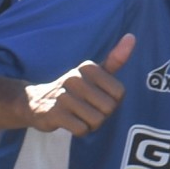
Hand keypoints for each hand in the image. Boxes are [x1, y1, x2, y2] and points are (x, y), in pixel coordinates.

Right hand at [21, 33, 136, 134]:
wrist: (37, 101)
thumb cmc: (74, 89)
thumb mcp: (94, 73)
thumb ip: (115, 59)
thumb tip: (132, 37)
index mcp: (89, 67)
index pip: (119, 92)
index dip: (113, 101)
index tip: (99, 98)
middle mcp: (75, 78)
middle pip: (109, 108)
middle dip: (103, 114)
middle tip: (88, 109)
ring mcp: (63, 96)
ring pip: (97, 120)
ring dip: (91, 124)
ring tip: (79, 115)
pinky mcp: (54, 114)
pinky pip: (82, 129)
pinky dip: (80, 131)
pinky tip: (71, 122)